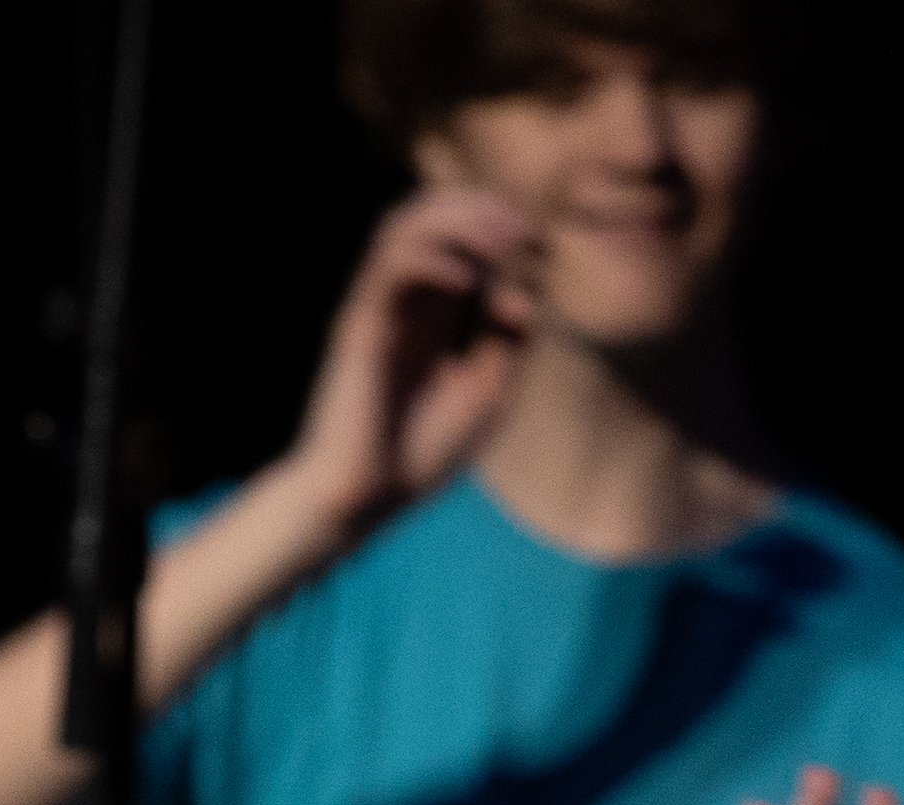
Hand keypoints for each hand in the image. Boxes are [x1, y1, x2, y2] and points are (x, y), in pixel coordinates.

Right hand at [268, 187, 535, 547]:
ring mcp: (380, 306)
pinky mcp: (360, 322)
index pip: (463, 235)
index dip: (505, 226)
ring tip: (503, 240)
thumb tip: (526, 289)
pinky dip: (433, 257)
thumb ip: (508, 341)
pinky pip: (391, 265)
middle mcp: (405, 298)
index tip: (543, 248)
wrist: (366, 498)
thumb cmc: (421, 454)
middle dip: (486, 208)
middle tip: (527, 231)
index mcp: (435, 311)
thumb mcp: (489, 394)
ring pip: (407, 222)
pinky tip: (469, 280)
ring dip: (460, 219)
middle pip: (434, 211)